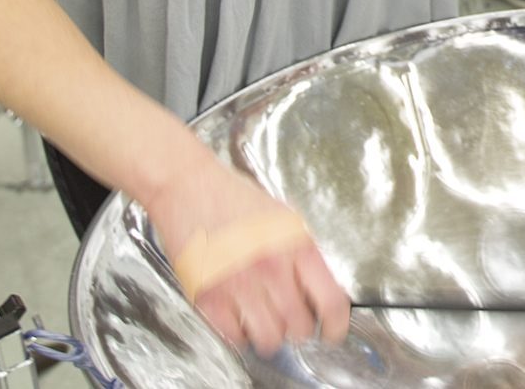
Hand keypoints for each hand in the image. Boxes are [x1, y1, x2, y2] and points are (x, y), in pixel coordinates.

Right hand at [143, 155, 349, 355]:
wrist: (188, 186)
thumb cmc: (234, 197)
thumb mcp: (285, 217)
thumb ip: (304, 252)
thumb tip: (320, 286)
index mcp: (296, 246)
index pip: (330, 301)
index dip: (336, 325)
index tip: (331, 332)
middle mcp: (270, 267)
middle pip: (299, 326)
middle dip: (299, 329)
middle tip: (292, 322)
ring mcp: (238, 284)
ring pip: (268, 338)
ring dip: (270, 336)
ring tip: (266, 323)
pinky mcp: (207, 296)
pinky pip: (233, 336)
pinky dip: (240, 334)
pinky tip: (240, 318)